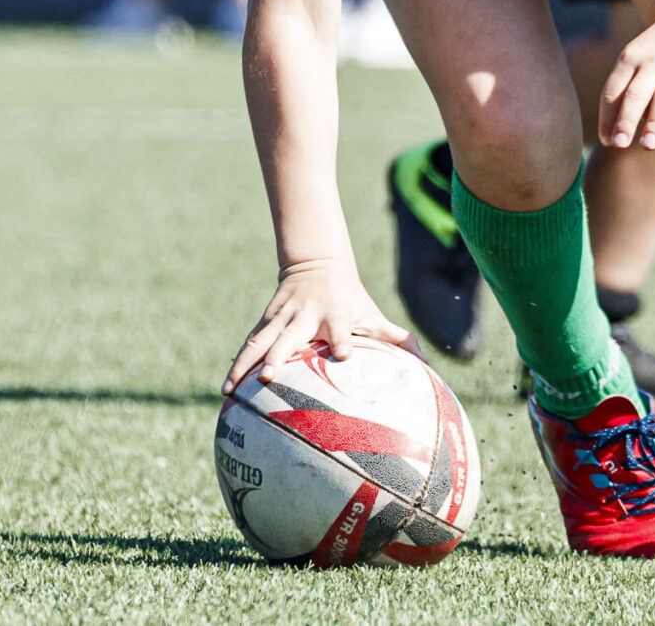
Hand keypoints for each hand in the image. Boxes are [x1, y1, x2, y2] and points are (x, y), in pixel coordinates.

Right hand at [222, 259, 415, 393]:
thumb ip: (398, 339)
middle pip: (290, 337)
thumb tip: (429, 365)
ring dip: (244, 364)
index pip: (340, 328)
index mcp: (335, 316)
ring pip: (260, 342)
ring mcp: (282, 319)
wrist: (316, 264)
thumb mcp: (372, 314)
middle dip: (279, 356)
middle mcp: (305, 317)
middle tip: (269, 378)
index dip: (343, 341)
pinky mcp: (266, 322)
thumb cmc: (351, 299)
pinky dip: (237, 363)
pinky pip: (250, 344)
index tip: (345, 357)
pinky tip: (226, 387)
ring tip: (229, 389)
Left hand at [601, 9, 654, 154]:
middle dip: (626, 120)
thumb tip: (611, 132)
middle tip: (619, 144)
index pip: (613, 91)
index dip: (607, 116)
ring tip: (647, 146)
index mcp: (629, 58)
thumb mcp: (636, 57)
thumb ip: (625, 89)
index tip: (605, 140)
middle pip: (636, 94)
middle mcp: (652, 62)